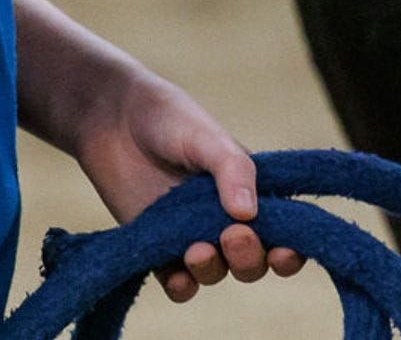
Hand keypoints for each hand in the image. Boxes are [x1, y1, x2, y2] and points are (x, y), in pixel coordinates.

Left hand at [75, 64, 303, 304]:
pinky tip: (177, 275)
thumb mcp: (207, 135)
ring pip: (215, 272)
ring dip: (212, 269)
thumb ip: (232, 169)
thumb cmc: (168, 117)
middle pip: (251, 261)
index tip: (283, 250)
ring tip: (196, 249)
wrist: (112, 115)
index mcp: (246, 191)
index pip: (281, 232)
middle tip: (232, 236)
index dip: (289, 250)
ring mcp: (190, 234)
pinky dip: (181, 285)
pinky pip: (177, 281)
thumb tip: (250, 215)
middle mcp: (222, 218)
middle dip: (249, 258)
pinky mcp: (157, 246)